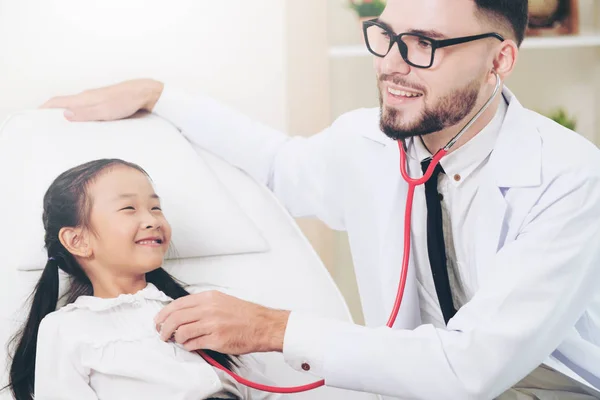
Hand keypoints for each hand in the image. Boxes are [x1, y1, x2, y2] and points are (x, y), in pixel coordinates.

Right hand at [40, 78, 163, 121]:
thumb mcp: (104, 110)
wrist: (145, 94)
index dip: (44, 109)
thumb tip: (63, 114)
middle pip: (65, 105)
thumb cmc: (126, 101)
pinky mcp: (105, 104)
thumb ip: (85, 113)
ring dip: (68, 116)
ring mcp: (96, 100)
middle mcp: (88, 97)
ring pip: (77, 108)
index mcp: (84, 98)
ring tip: (63, 130)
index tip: (35, 118)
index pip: (57, 101)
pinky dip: (81, 117)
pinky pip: (88, 110)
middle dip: (53, 114)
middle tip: (46, 128)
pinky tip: (85, 126)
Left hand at [154, 290, 289, 354]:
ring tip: (176, 340)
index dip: (164, 313)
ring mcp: (212, 324)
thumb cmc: (245, 315)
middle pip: (176, 317)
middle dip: (163, 327)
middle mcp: (209, 309)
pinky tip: (190, 345)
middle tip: (161, 333)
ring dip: (175, 338)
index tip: (159, 320)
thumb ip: (202, 305)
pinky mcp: (216, 339)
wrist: (263, 325)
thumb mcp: (222, 301)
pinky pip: (193, 343)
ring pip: (182, 331)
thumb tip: (183, 312)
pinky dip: (188, 346)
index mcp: (209, 297)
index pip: (178, 304)